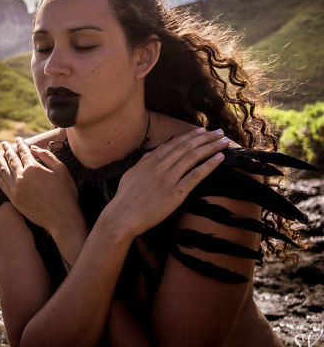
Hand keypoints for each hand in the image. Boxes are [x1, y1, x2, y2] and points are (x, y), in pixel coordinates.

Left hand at [0, 137, 81, 235]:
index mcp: (33, 168)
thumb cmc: (66, 193)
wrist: (62, 218)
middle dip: (6, 150)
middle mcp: (21, 177)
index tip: (18, 139)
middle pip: (11, 159)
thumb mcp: (61, 170)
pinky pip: (1, 183)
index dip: (20, 144)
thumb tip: (33, 148)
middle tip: (3, 143)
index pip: (24, 152)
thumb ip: (46, 156)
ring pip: (3, 170)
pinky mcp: (13, 199)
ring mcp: (16, 189)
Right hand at [103, 127, 227, 237]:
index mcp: (149, 161)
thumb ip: (144, 162)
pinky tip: (220, 158)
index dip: (190, 136)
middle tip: (219, 132)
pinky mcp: (175, 193)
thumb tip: (154, 153)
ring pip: (193, 157)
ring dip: (210, 147)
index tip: (202, 130)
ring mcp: (168, 179)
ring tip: (224, 142)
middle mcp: (159, 166)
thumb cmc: (125, 198)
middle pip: (186, 147)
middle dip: (204, 138)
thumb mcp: (131, 174)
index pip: (174, 144)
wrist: (122, 216)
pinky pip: (196, 175)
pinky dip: (209, 165)